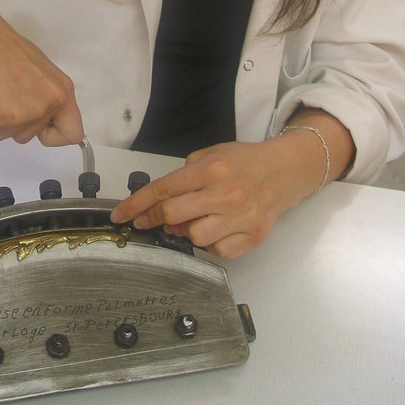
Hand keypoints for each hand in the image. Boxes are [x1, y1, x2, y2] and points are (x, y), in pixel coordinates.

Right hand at [0, 9, 83, 146]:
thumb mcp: (35, 70)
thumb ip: (43, 94)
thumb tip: (39, 113)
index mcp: (62, 89)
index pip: (72, 134)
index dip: (52, 135)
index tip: (36, 126)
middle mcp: (51, 102)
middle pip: (32, 136)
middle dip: (13, 121)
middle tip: (1, 92)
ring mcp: (30, 112)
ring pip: (8, 135)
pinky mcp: (5, 118)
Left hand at [109, 138, 315, 258]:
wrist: (284, 171)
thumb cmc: (244, 161)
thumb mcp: (211, 154)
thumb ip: (186, 174)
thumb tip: (161, 199)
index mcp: (210, 171)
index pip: (163, 190)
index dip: (136, 204)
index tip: (121, 215)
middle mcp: (224, 195)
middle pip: (173, 215)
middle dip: (153, 219)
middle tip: (148, 220)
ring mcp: (239, 218)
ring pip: (194, 237)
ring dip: (185, 231)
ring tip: (191, 220)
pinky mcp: (252, 236)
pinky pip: (218, 251)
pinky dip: (210, 244)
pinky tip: (213, 230)